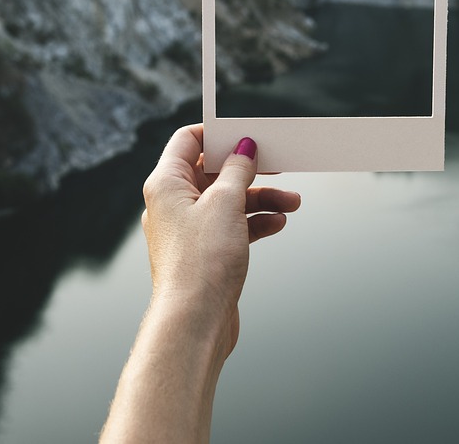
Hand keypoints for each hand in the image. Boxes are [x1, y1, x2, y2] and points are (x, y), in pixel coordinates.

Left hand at [141, 125, 299, 351]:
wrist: (195, 323)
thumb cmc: (201, 264)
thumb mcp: (226, 204)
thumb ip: (238, 170)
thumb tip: (244, 148)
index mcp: (166, 185)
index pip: (187, 141)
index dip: (218, 134)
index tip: (248, 135)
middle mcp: (173, 205)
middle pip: (213, 172)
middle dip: (250, 170)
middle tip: (278, 165)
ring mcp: (188, 231)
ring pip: (227, 201)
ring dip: (260, 198)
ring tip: (292, 203)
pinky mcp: (204, 253)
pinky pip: (231, 226)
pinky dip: (254, 222)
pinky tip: (277, 223)